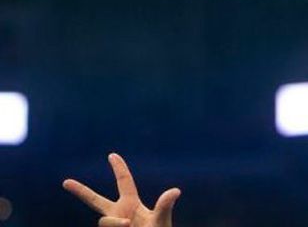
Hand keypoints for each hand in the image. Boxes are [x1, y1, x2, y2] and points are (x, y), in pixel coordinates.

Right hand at [63, 153, 179, 226]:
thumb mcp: (161, 221)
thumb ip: (164, 206)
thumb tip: (176, 190)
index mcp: (132, 204)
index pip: (124, 182)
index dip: (119, 168)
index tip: (112, 155)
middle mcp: (119, 214)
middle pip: (96, 201)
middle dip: (81, 191)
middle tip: (66, 182)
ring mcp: (112, 225)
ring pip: (104, 221)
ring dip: (116, 223)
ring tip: (129, 226)